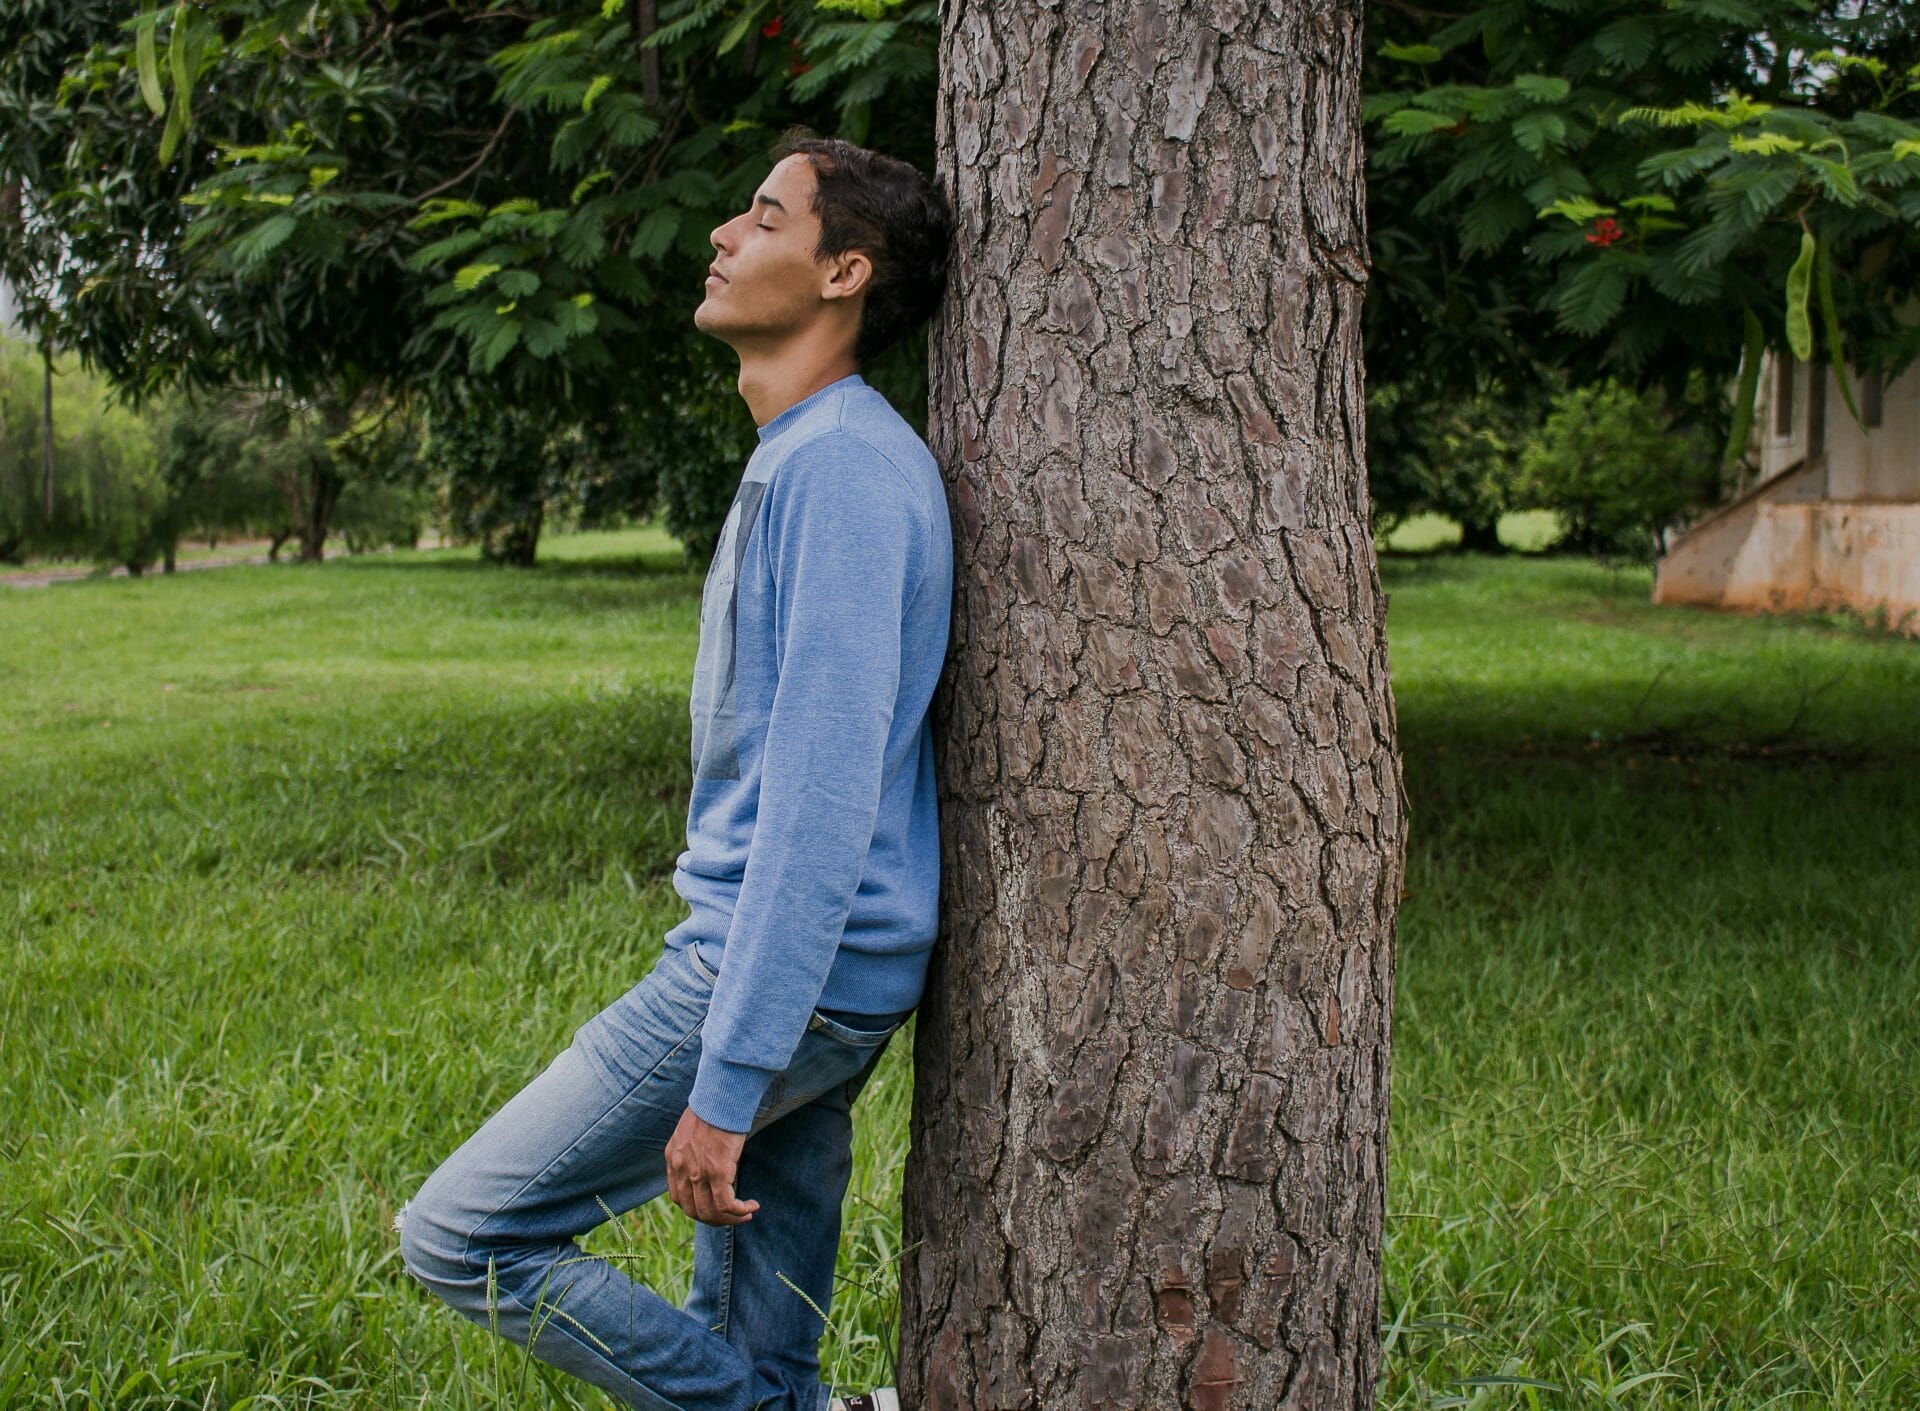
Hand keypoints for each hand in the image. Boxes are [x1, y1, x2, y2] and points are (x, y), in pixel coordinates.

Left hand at [665, 1106, 759, 1225]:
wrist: (721, 1094)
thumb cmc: (714, 1105)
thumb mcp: (693, 1128)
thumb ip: (694, 1147)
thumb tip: (708, 1156)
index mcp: (673, 1157)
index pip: (678, 1197)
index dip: (697, 1208)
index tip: (715, 1207)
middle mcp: (682, 1168)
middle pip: (693, 1211)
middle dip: (714, 1219)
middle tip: (733, 1216)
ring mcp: (698, 1172)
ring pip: (710, 1213)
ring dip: (729, 1219)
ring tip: (745, 1214)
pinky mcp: (718, 1172)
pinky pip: (726, 1205)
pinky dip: (739, 1211)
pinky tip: (751, 1206)